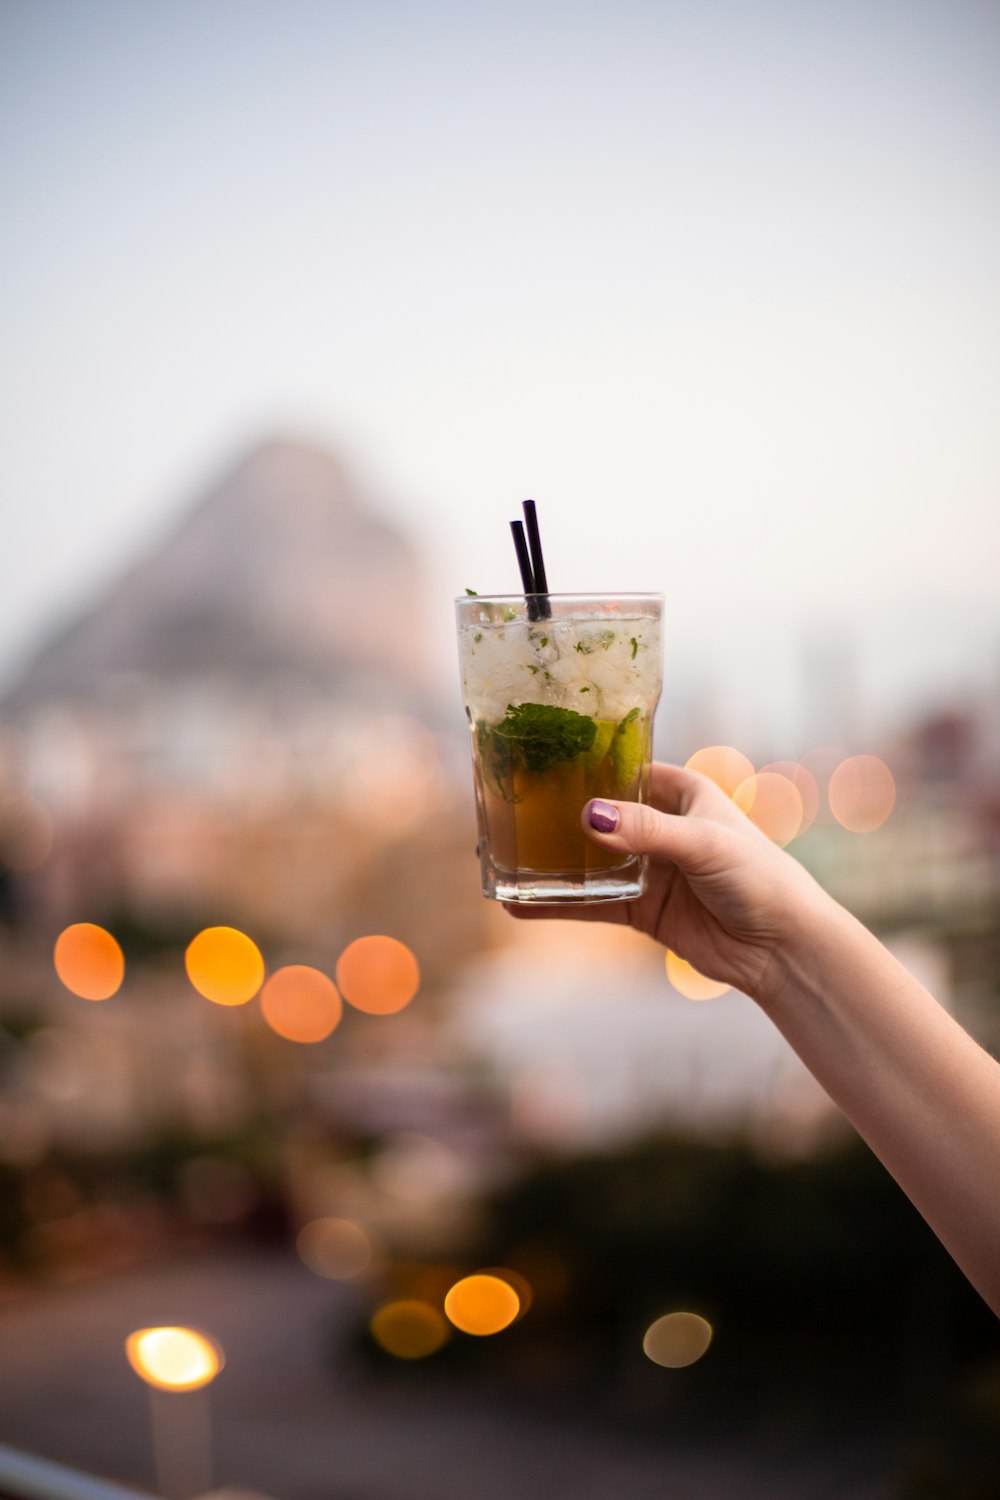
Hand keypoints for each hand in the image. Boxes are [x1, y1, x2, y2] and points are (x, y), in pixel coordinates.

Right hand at [507, 762, 830, 999]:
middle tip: (504, 811)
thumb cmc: (760, 878)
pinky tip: (521, 905)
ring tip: (500, 859)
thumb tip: (589, 815)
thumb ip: (647, 831)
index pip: (621, 768)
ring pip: (588, 860)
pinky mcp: (642, 909)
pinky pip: (591, 903)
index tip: (535, 761)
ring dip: (551, 862)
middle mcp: (660, 826)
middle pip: (596, 814)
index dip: (582, 765)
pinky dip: (558, 905)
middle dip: (554, 815)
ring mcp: (648, 869)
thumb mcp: (704, 844)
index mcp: (680, 792)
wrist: (782, 949)